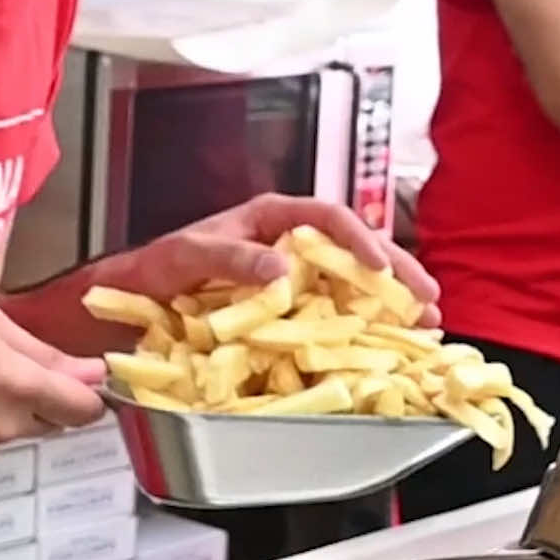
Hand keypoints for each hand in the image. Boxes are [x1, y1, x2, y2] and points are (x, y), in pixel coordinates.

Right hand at [0, 303, 104, 463]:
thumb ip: (45, 353)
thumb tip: (93, 372)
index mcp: (17, 387)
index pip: (84, 410)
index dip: (91, 394)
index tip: (86, 376)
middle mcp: (2, 427)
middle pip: (54, 423)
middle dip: (49, 398)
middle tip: (17, 365)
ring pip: (18, 432)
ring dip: (13, 411)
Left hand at [99, 194, 441, 326]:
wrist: (129, 301)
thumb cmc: (154, 268)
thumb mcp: (188, 256)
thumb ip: (232, 258)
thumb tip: (280, 268)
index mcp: (270, 219)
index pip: (327, 218)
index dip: (358, 240)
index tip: (379, 268)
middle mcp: (288, 245)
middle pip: (355, 249)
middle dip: (396, 273)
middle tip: (430, 299)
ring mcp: (292, 278)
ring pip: (353, 281)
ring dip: (391, 301)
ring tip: (425, 322)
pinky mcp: (288, 312)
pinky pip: (332, 313)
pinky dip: (364, 326)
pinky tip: (389, 341)